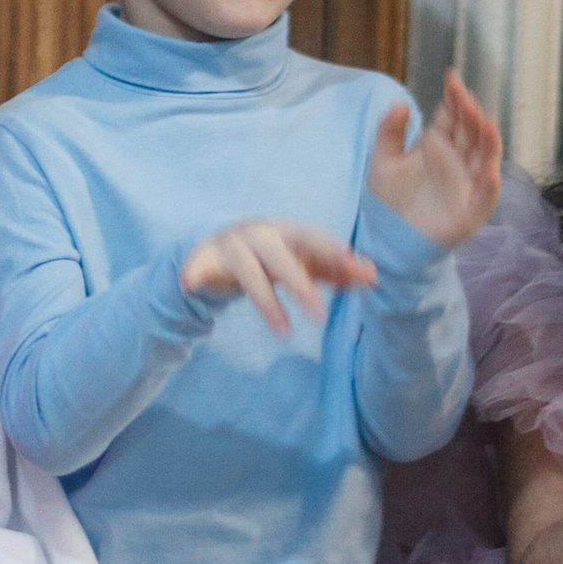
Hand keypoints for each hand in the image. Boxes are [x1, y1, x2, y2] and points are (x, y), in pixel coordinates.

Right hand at [181, 219, 376, 335]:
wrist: (216, 247)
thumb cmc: (270, 257)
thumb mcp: (302, 263)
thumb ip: (335, 269)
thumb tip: (373, 276)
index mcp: (285, 231)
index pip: (311, 236)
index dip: (330, 250)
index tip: (353, 267)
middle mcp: (257, 233)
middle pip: (280, 255)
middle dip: (300, 284)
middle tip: (320, 316)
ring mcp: (229, 244)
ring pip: (247, 271)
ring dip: (265, 302)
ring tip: (283, 332)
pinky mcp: (202, 257)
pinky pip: (197, 264)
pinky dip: (193, 271)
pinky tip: (189, 284)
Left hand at [367, 70, 503, 250]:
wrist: (390, 236)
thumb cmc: (391, 197)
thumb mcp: (383, 161)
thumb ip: (389, 132)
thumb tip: (399, 103)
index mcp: (438, 144)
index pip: (452, 117)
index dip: (454, 98)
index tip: (451, 78)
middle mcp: (458, 160)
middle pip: (470, 131)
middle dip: (469, 112)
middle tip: (463, 95)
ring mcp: (468, 183)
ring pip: (485, 157)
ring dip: (487, 140)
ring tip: (484, 121)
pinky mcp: (472, 209)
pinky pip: (486, 195)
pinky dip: (489, 182)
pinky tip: (488, 170)